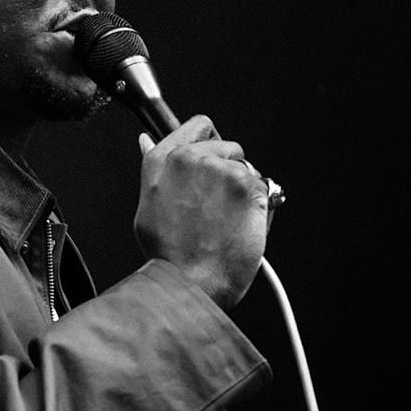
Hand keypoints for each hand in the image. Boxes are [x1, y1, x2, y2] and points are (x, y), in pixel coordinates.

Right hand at [134, 116, 269, 308]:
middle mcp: (188, 158)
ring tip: (227, 222)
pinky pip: (264, 187)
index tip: (215, 158)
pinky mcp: (245, 185)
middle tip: (219, 206)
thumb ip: (156, 171)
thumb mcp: (149, 207)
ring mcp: (219, 169)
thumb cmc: (171, 256)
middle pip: (228, 146)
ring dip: (244, 191)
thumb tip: (146, 141)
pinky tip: (240, 227)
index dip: (212, 142)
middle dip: (230, 172)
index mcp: (161, 161)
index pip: (198, 126)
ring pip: (247, 169)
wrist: (191, 283)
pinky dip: (260, 207)